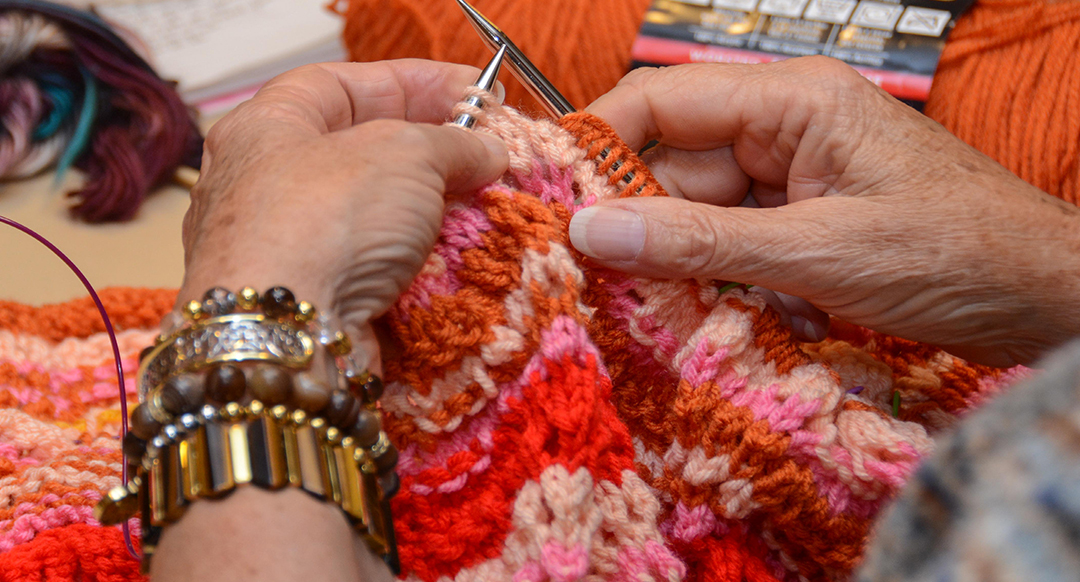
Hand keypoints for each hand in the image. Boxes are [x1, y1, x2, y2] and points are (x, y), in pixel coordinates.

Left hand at [160, 59, 507, 581]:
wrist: (285, 336)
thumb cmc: (326, 220)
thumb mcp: (406, 153)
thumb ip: (453, 142)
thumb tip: (486, 150)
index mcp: (268, 126)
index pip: (346, 84)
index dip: (415, 83)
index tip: (475, 92)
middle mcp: (265, 185)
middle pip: (359, 152)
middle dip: (431, 152)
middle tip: (489, 154)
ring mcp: (284, 249)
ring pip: (369, 216)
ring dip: (428, 213)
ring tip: (485, 207)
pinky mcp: (307, 304)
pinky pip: (368, 270)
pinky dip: (414, 264)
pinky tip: (456, 260)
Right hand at [569, 56, 1079, 366]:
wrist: (1049, 302)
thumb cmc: (960, 254)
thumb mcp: (815, 252)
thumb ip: (698, 243)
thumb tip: (593, 230)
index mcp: (791, 101)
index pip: (661, 102)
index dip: (597, 145)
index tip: (547, 197)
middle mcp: (784, 131)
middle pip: (672, 169)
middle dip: (638, 225)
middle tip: (588, 280)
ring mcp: (793, 182)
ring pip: (698, 217)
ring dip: (684, 267)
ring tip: (665, 307)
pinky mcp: (804, 227)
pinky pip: (732, 249)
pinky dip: (726, 286)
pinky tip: (740, 316)